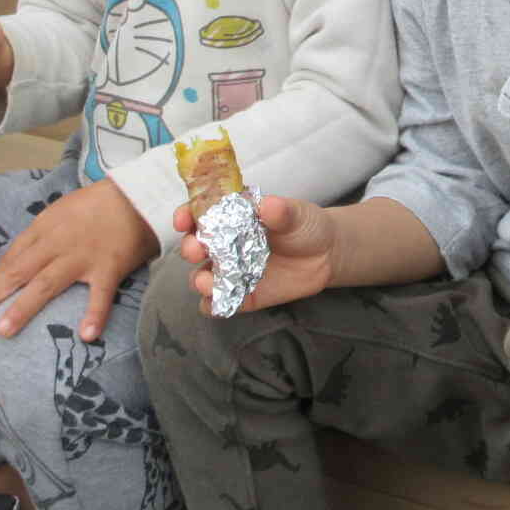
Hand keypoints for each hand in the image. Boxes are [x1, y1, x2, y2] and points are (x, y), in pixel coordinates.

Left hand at [0, 178, 159, 339]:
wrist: (139, 195)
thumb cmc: (98, 205)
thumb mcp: (61, 211)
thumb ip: (40, 236)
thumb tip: (17, 263)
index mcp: (45, 227)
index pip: (13, 256)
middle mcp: (58, 243)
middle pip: (21, 270)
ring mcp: (83, 256)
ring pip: (48, 283)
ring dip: (24, 307)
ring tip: (4, 330)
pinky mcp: (110, 266)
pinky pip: (100, 294)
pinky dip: (94, 314)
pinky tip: (86, 335)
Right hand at [173, 193, 336, 312]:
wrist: (326, 254)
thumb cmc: (305, 225)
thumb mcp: (297, 214)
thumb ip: (282, 211)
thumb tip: (268, 205)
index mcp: (232, 216)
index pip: (200, 213)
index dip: (187, 215)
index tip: (183, 219)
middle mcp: (224, 244)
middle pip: (195, 246)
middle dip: (190, 248)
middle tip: (197, 249)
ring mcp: (230, 270)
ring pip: (203, 277)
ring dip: (200, 280)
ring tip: (206, 281)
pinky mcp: (241, 295)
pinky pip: (219, 302)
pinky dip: (214, 305)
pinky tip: (217, 304)